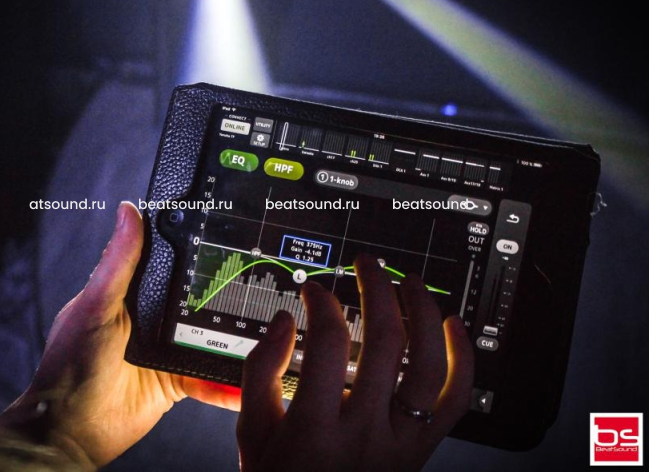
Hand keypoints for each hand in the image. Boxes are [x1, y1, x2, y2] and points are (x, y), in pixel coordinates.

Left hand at [0, 202, 240, 468]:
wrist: (73, 429)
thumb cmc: (71, 364)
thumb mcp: (96, 305)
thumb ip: (118, 262)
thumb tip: (129, 211)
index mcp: (130, 292)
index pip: (167, 261)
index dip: (194, 248)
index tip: (226, 233)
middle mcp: (151, 317)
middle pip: (197, 297)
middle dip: (225, 293)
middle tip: (261, 282)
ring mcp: (167, 348)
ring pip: (210, 336)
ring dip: (234, 337)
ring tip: (267, 329)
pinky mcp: (178, 379)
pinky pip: (210, 376)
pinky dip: (228, 380)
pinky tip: (249, 378)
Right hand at [237, 255, 473, 471]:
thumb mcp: (252, 433)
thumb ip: (260, 372)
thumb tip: (283, 321)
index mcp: (314, 428)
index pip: (327, 343)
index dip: (321, 304)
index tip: (315, 292)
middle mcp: (364, 433)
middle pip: (384, 341)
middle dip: (376, 288)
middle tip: (367, 264)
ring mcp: (400, 443)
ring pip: (427, 364)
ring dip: (422, 312)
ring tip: (410, 282)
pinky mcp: (421, 449)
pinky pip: (455, 401)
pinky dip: (462, 359)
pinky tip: (453, 326)